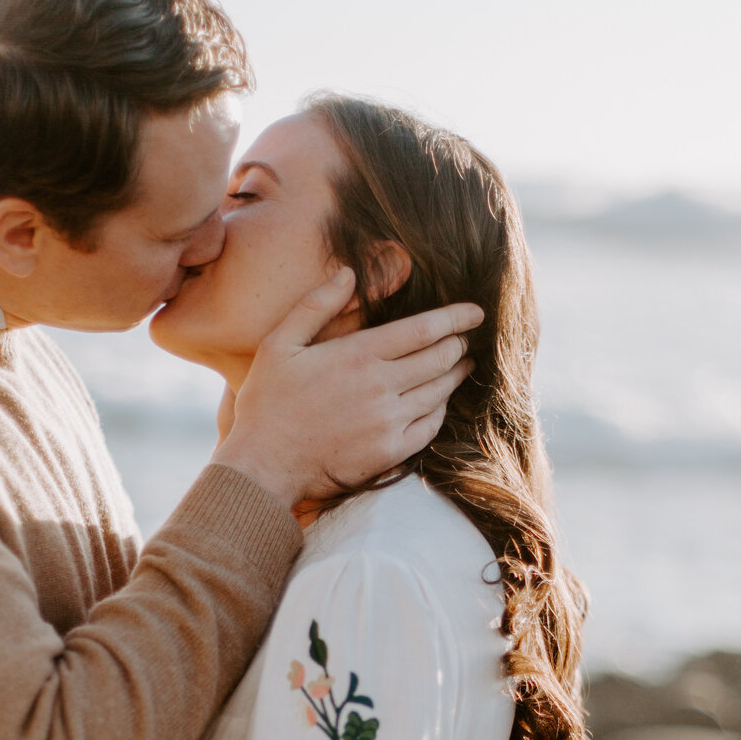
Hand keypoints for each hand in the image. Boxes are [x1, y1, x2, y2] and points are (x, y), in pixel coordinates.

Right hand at [212, 267, 481, 507]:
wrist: (264, 465)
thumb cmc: (268, 402)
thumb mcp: (279, 343)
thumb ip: (316, 305)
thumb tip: (349, 273)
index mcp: (358, 355)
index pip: (423, 329)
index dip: (456, 318)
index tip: (476, 313)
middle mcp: (380, 386)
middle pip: (440, 358)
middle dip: (458, 344)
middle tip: (465, 339)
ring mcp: (388, 422)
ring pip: (440, 392)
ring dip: (456, 375)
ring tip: (461, 365)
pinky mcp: (390, 452)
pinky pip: (431, 426)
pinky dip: (441, 409)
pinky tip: (439, 402)